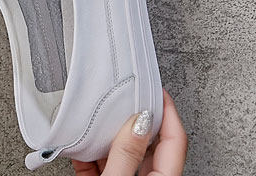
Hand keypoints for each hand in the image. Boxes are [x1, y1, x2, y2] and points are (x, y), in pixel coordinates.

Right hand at [72, 90, 186, 175]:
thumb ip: (126, 153)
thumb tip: (138, 121)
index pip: (175, 140)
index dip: (168, 111)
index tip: (157, 90)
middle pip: (149, 145)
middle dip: (138, 118)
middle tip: (128, 96)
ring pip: (124, 153)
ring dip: (111, 133)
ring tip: (101, 114)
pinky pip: (100, 164)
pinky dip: (90, 150)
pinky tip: (80, 140)